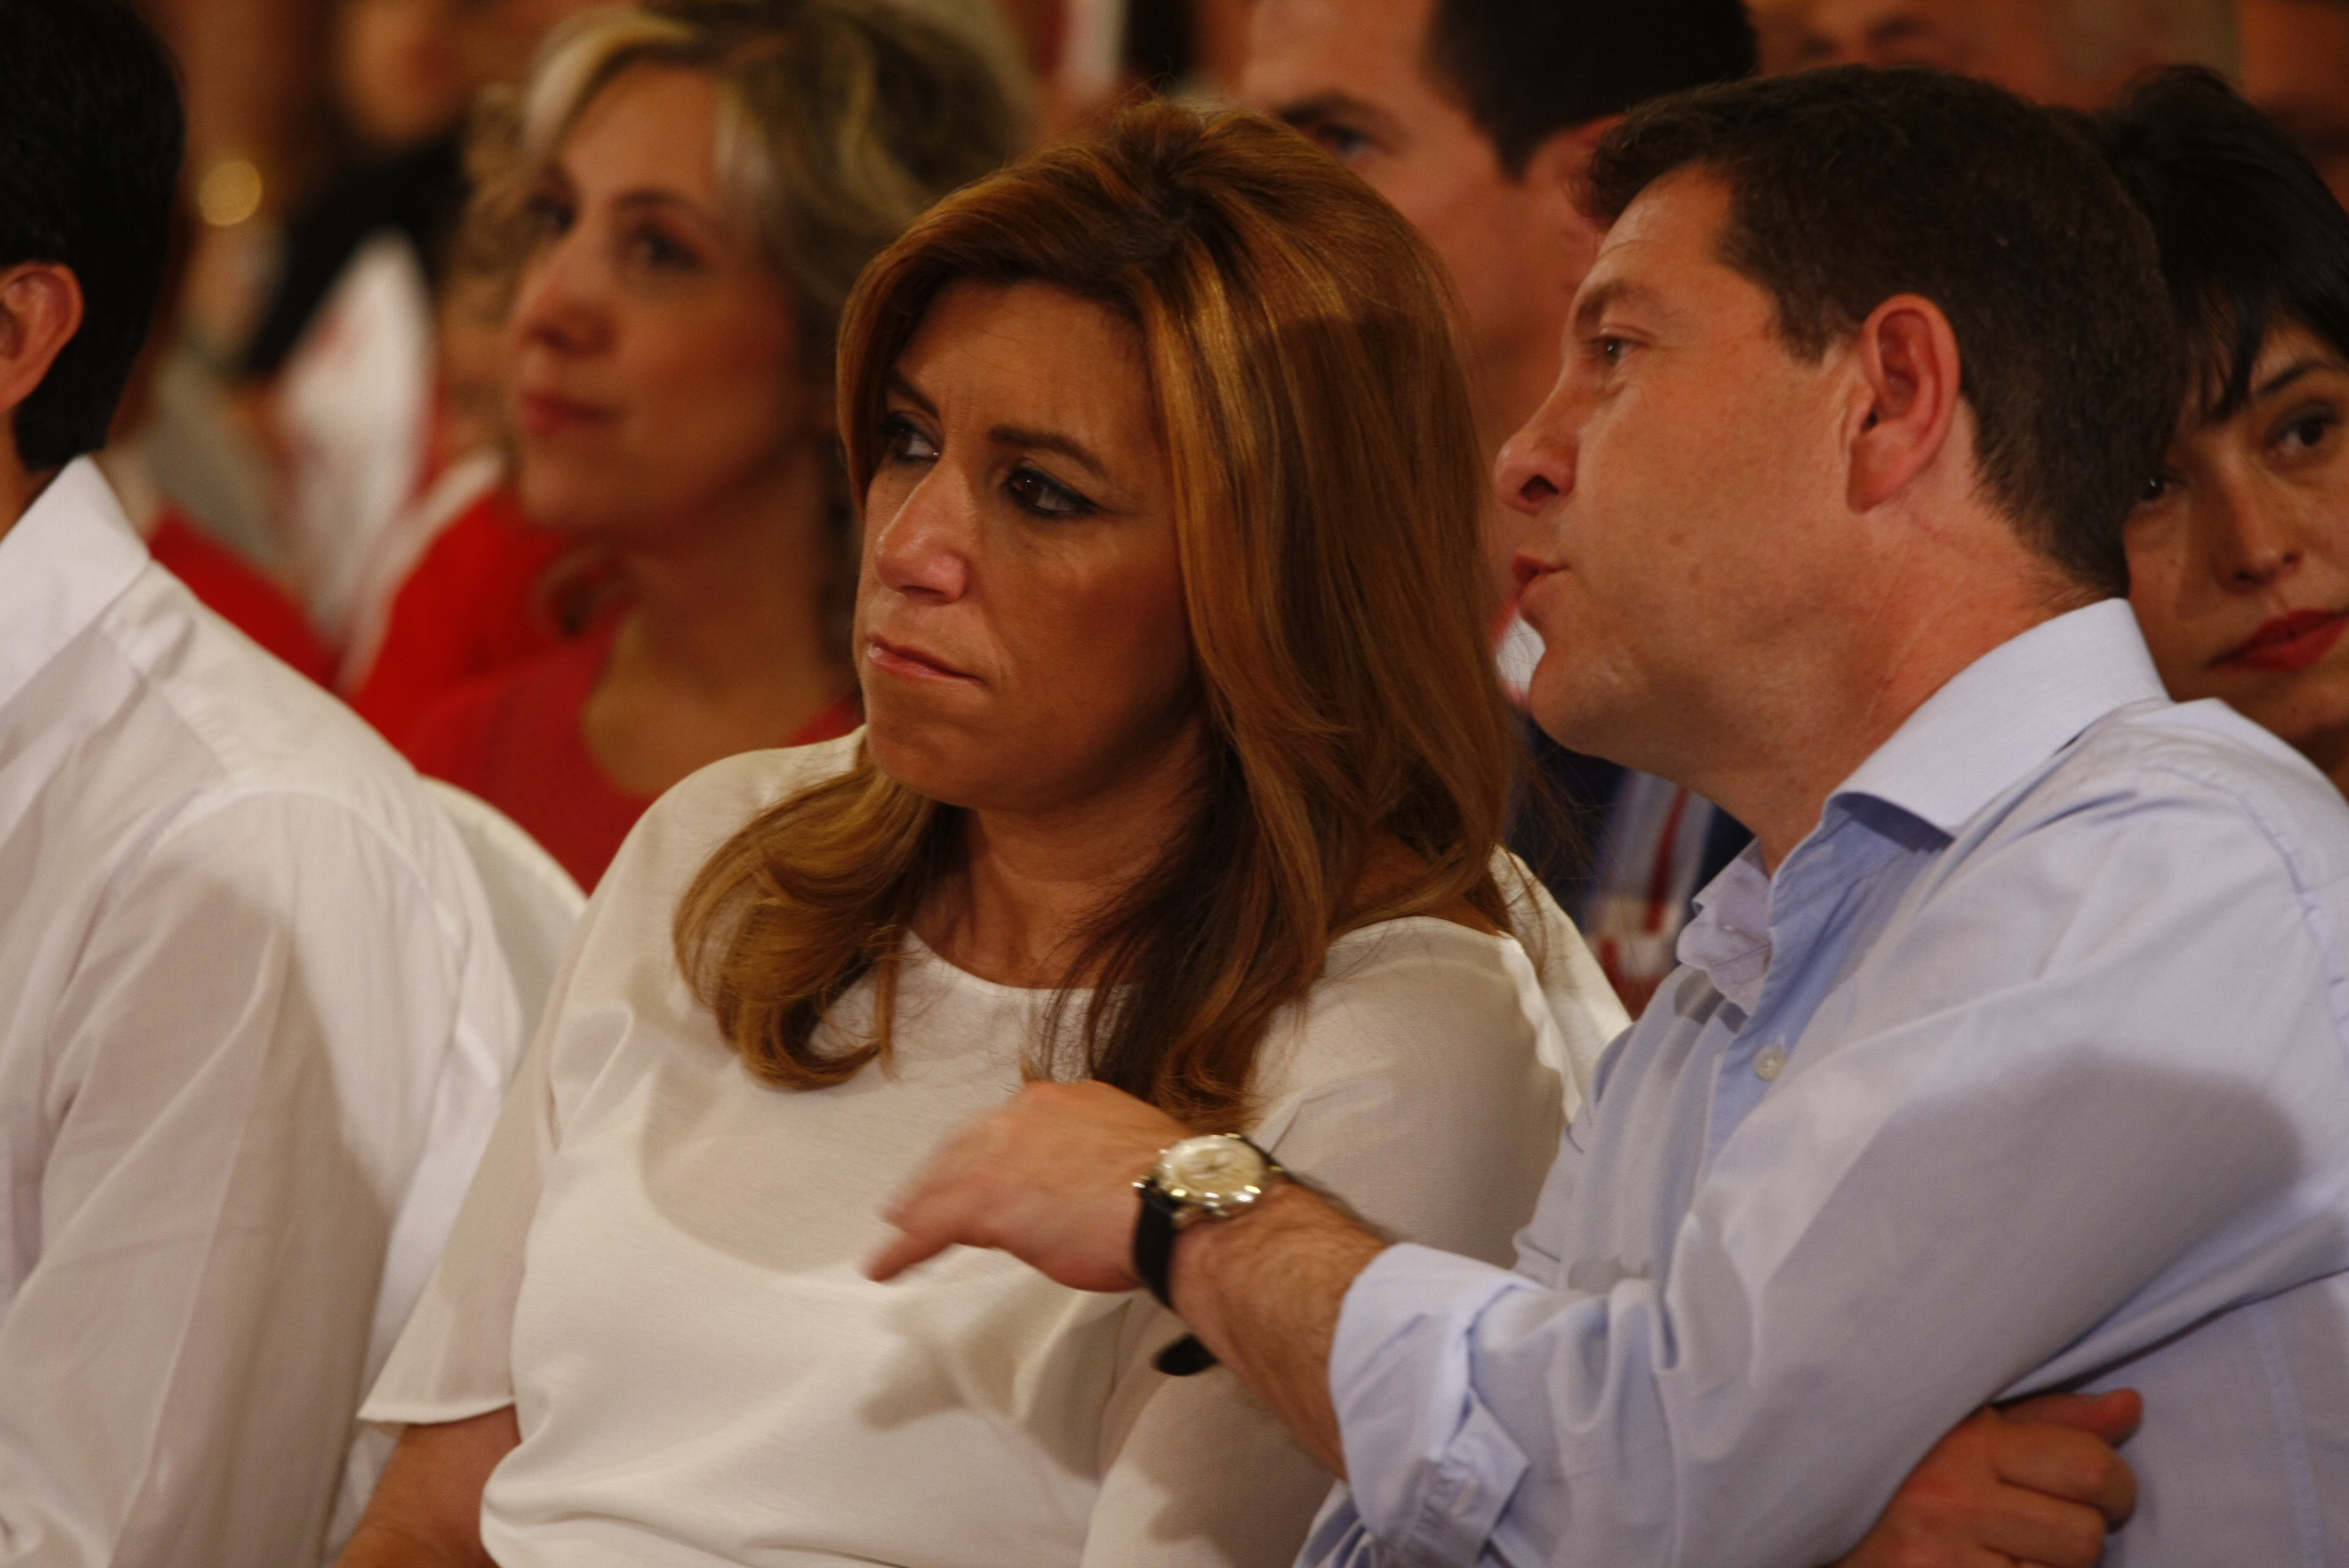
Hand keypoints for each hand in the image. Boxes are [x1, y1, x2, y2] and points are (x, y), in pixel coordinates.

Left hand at [868, 1080, 1187, 1290]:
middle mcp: (1023, 1116)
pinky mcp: (983, 1202)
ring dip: (917, 1208)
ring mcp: (999, 1157)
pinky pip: (928, 1228)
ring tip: (898, 1231)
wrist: (1173, 1202)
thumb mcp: (1128, 1145)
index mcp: (1059, 1101)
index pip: (1005, 1127)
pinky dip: (903, 1249)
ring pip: (941, 1183)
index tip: (981, 1167)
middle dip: (941, 1176)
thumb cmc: (1168, 1186)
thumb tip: (1092, 1178)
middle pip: (963, 1148)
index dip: (986, 1152)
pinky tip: (886, 1266)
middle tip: (921, 1200)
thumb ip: (1093, 1153)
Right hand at [1835, 1389, 2141, 1567]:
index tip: (2098, 1490)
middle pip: (2083, 1536)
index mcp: (1964, 1442)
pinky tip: (1990, 1566)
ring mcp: (1941, 1560)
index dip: (2113, 1485)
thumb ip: (2048, 1421)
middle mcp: (1950, 1500)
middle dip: (2080, 1535)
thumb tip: (2129, 1408)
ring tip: (2006, 1549)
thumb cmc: (1901, 1469)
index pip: (2088, 1468)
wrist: (1811, 1516)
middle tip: (2043, 1526)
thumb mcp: (1965, 1428)